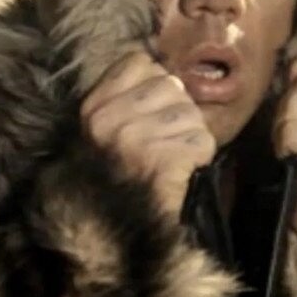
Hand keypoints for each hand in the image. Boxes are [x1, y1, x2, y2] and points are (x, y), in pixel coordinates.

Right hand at [80, 51, 216, 217]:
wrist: (119, 233)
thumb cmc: (122, 176)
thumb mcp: (110, 128)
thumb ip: (132, 93)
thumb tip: (172, 75)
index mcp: (93, 107)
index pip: (139, 62)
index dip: (154, 84)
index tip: (149, 113)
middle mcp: (109, 120)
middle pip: (171, 85)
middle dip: (177, 112)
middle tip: (163, 142)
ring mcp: (134, 140)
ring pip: (191, 112)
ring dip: (190, 135)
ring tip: (172, 157)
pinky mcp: (162, 160)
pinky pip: (203, 140)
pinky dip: (200, 156)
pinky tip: (182, 171)